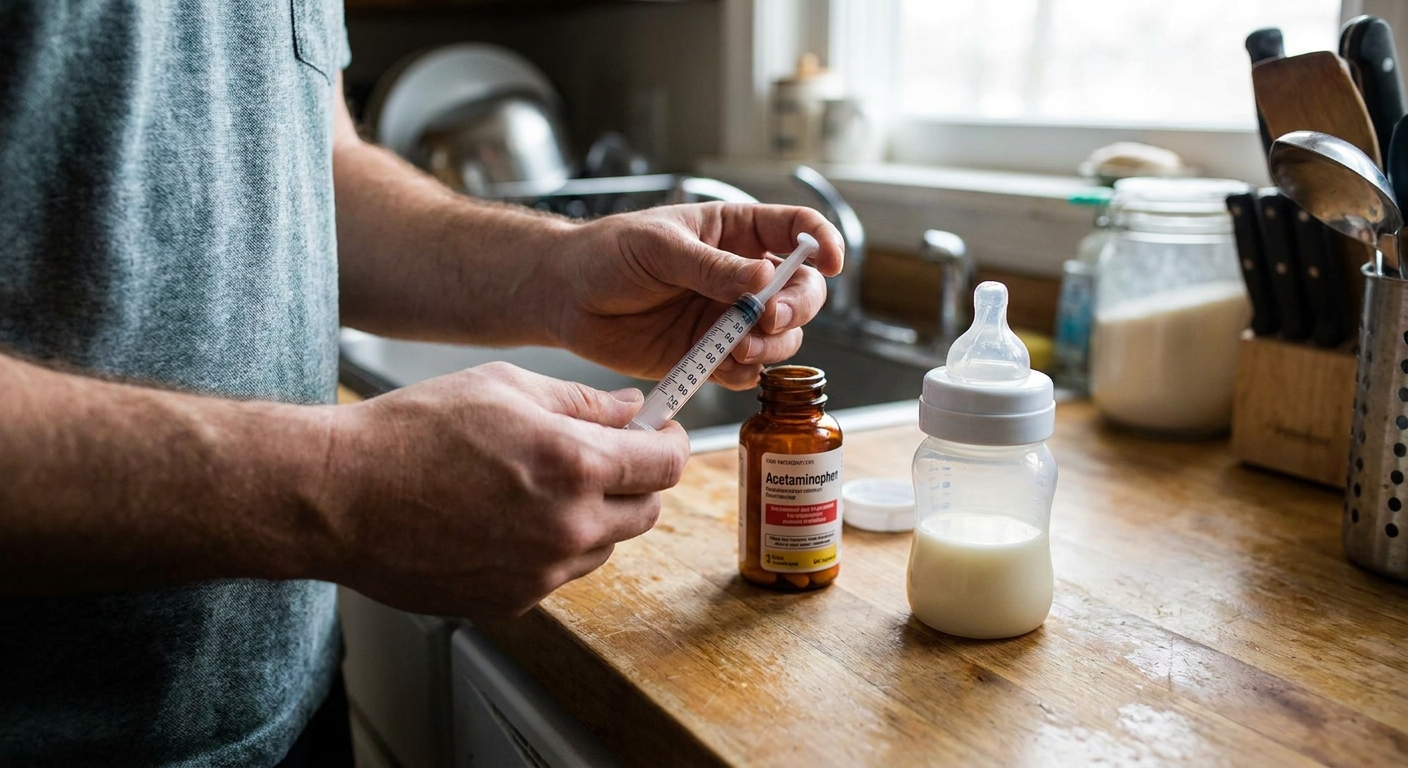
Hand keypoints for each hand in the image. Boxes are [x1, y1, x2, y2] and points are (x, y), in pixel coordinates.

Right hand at [316, 362, 687, 618]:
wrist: (340, 496)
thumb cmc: (411, 433)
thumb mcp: (504, 387)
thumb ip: (582, 402)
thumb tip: (631, 408)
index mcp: (575, 465)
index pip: (665, 463)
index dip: (669, 442)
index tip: (660, 433)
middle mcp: (568, 527)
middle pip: (645, 511)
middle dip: (634, 480)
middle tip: (601, 456)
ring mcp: (541, 573)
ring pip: (602, 546)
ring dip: (591, 516)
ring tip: (534, 486)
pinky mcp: (511, 601)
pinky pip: (557, 574)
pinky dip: (549, 548)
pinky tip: (503, 519)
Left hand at [546, 203, 843, 389]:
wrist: (566, 297)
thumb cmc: (608, 254)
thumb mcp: (660, 247)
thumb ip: (711, 267)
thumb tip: (762, 278)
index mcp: (735, 233)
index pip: (797, 229)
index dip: (823, 242)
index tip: (830, 262)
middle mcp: (741, 277)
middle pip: (802, 293)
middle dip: (796, 308)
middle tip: (768, 318)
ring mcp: (727, 319)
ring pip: (781, 338)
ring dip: (771, 346)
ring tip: (737, 347)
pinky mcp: (708, 356)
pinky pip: (746, 372)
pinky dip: (743, 374)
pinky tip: (719, 366)